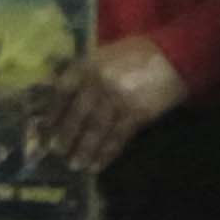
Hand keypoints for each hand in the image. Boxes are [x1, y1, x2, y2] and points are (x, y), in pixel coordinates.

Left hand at [32, 35, 183, 170]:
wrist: (175, 55)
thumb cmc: (137, 54)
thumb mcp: (104, 54)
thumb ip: (83, 72)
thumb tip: (57, 91)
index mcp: (87, 65)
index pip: (62, 91)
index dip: (52, 111)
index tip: (44, 128)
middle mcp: (98, 83)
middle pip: (76, 114)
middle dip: (65, 135)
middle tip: (55, 152)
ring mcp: (117, 99)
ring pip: (95, 129)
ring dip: (84, 149)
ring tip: (74, 165)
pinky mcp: (137, 113)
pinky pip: (117, 137)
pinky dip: (106, 153)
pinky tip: (97, 166)